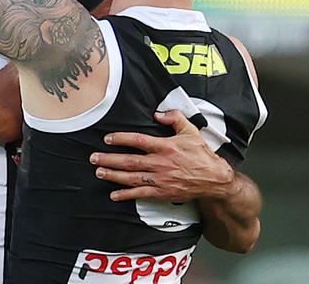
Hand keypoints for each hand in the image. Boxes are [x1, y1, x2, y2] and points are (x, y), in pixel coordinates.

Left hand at [89, 110, 235, 201]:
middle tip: (94, 157)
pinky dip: (126, 195)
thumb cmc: (201, 154)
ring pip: (131, 177)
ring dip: (113, 175)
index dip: (121, 139)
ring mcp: (160, 179)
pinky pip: (140, 194)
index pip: (138, 141)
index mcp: (165, 146)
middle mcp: (160, 163)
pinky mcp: (162, 192)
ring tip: (99, 171)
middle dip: (109, 159)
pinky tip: (114, 195)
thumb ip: (174, 118)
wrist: (214, 179)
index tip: (107, 139)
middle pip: (129, 161)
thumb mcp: (190, 130)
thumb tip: (158, 113)